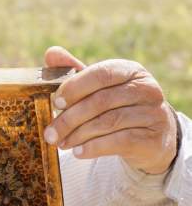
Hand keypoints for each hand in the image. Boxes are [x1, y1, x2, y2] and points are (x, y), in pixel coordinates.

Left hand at [43, 46, 177, 174]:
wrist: (150, 137)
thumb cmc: (116, 106)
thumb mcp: (97, 88)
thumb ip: (74, 71)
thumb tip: (51, 53)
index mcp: (129, 70)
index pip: (101, 74)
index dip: (75, 88)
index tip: (56, 103)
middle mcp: (146, 88)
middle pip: (101, 101)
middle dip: (70, 119)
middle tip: (50, 133)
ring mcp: (153, 113)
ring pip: (109, 122)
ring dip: (79, 135)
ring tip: (61, 144)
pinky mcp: (153, 138)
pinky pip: (119, 142)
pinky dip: (94, 147)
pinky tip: (78, 152)